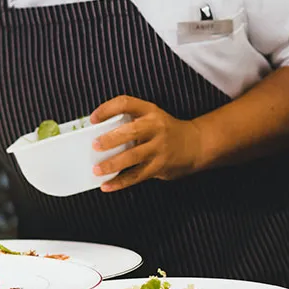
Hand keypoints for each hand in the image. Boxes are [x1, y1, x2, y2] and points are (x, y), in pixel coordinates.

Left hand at [90, 96, 204, 191]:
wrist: (195, 145)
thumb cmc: (166, 131)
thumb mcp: (151, 117)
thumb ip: (130, 122)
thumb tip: (98, 135)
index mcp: (150, 111)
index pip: (126, 103)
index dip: (107, 109)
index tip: (93, 119)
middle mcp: (156, 127)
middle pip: (132, 131)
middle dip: (111, 139)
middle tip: (95, 145)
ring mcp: (159, 147)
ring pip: (133, 157)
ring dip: (112, 164)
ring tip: (97, 169)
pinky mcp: (159, 166)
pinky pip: (136, 176)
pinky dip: (120, 182)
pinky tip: (107, 185)